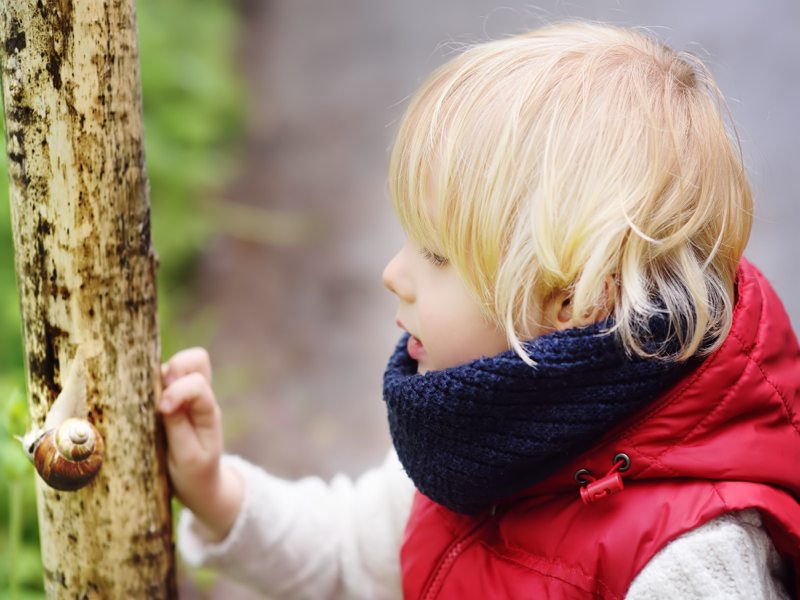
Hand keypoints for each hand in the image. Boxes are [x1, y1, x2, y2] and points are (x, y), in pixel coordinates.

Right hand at [159, 348, 242, 541]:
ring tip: (145, 399)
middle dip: (174, 366)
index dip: (178, 391)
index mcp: (208, 412)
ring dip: (159, 376)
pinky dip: (150, 382)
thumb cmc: (194, 474)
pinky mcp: (171, 401)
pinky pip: (162, 379)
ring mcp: (186, 397)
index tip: (162, 410)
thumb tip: (165, 398)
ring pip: (177, 365)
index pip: (198, 384)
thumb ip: (178, 426)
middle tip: (157, 391)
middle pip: (196, 360)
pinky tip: (138, 400)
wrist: (201, 487)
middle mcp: (200, 398)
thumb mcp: (187, 457)